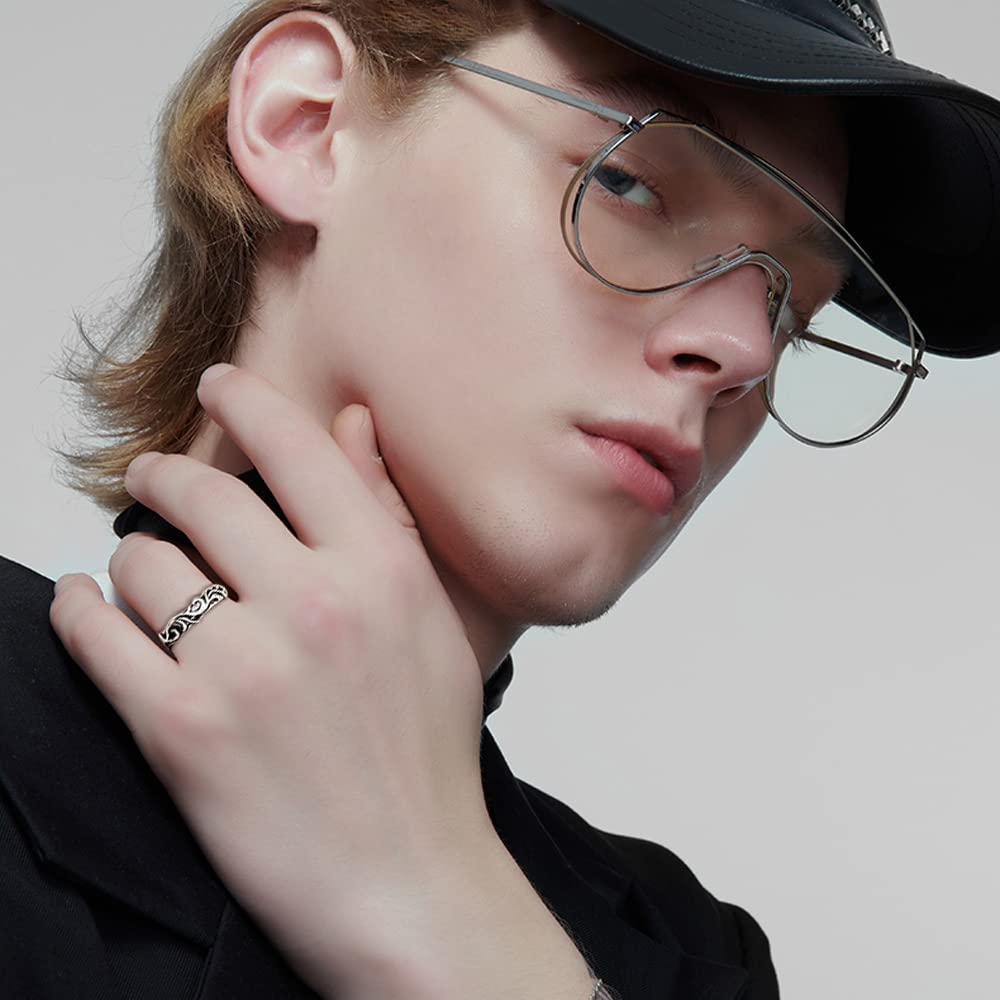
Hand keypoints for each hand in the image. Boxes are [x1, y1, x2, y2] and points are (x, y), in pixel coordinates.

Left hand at [49, 364, 498, 995]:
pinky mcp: (181, 728)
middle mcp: (315, 603)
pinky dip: (81, 611)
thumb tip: (352, 424)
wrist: (408, 880)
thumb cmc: (425, 753)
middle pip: (201, 494)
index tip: (217, 386)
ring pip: (141, 561)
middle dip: (164, 478)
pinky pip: (96, 633)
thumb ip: (387, 514)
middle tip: (153, 482)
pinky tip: (90, 608)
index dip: (244, 402)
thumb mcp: (429, 621)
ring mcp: (245, 665)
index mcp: (382, 568)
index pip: (295, 447)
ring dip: (134, 562)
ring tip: (148, 584)